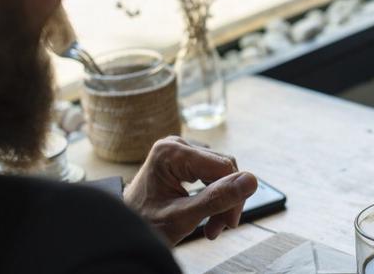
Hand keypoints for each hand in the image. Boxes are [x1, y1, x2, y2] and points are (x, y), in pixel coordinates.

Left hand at [123, 136, 257, 245]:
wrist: (122, 228)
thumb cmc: (144, 224)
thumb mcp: (182, 217)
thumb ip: (217, 199)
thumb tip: (252, 180)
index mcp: (171, 152)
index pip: (224, 167)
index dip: (233, 195)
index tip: (228, 223)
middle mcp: (176, 144)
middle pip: (223, 168)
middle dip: (226, 200)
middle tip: (219, 228)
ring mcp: (180, 150)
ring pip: (221, 172)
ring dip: (221, 200)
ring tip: (212, 226)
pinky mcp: (184, 159)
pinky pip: (211, 173)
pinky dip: (213, 196)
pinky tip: (208, 215)